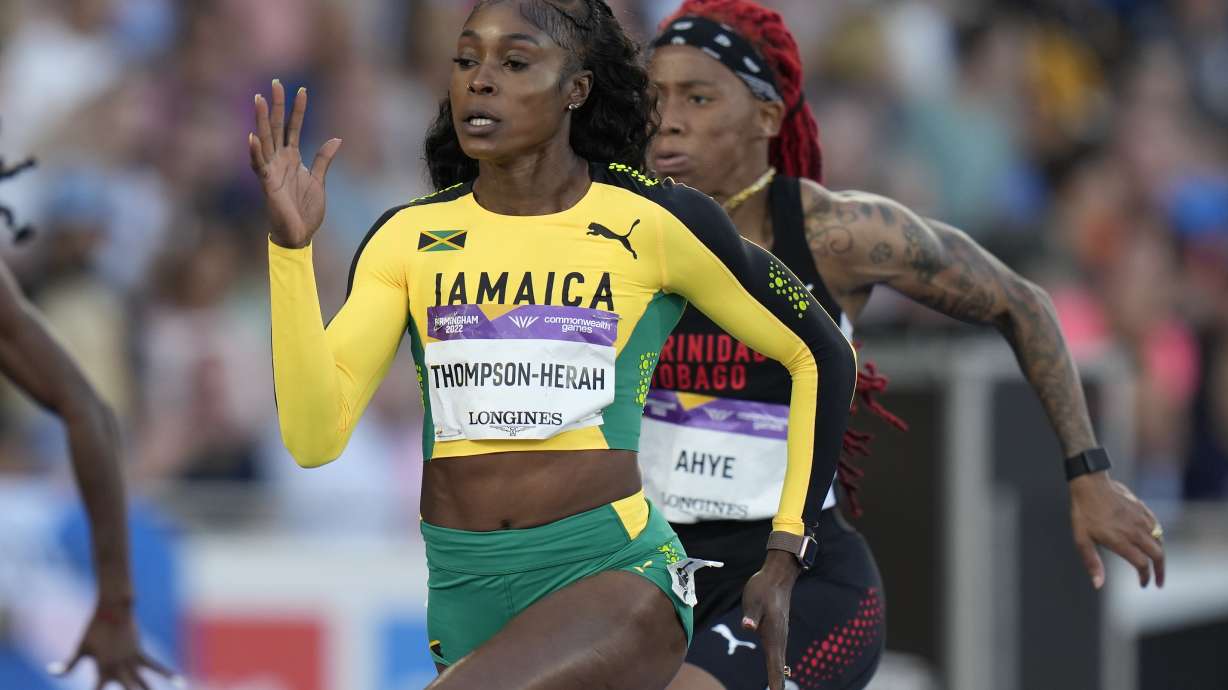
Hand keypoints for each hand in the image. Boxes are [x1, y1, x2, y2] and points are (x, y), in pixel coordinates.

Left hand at [50, 603, 181, 689]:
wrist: (113, 609)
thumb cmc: (93, 628)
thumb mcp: (80, 647)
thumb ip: (68, 664)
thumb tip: (52, 672)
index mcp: (101, 668)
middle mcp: (118, 667)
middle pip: (127, 689)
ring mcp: (131, 660)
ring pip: (143, 682)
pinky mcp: (140, 652)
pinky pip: (155, 665)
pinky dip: (167, 673)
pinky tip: (178, 681)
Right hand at [248, 79, 341, 248]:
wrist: (300, 235)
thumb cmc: (305, 209)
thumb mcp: (319, 180)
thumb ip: (324, 159)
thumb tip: (336, 139)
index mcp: (292, 158)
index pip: (294, 127)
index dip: (298, 109)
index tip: (302, 89)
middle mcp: (279, 160)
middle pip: (276, 126)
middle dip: (276, 105)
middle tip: (276, 82)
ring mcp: (271, 170)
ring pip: (265, 140)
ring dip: (260, 120)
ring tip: (258, 99)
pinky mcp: (267, 184)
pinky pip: (259, 165)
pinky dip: (255, 152)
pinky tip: (252, 137)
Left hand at [741, 549, 799, 689]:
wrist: (777, 576)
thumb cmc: (763, 588)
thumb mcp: (753, 600)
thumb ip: (751, 615)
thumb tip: (748, 626)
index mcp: (773, 634)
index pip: (774, 663)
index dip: (775, 680)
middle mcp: (779, 637)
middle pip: (779, 666)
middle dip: (778, 682)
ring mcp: (779, 634)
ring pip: (779, 659)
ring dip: (778, 675)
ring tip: (777, 688)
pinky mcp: (777, 630)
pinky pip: (778, 652)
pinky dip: (778, 665)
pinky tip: (778, 669)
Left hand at [1070, 471, 1165, 588]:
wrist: (1091, 484)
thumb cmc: (1084, 512)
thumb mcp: (1081, 539)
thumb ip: (1092, 562)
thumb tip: (1098, 585)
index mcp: (1121, 541)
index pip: (1141, 564)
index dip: (1145, 577)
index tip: (1144, 584)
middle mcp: (1135, 532)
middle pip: (1157, 555)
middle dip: (1160, 571)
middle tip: (1159, 582)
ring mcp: (1141, 519)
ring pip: (1159, 541)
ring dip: (1160, 555)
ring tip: (1157, 564)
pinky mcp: (1143, 509)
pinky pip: (1157, 527)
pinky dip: (1159, 538)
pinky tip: (1155, 542)